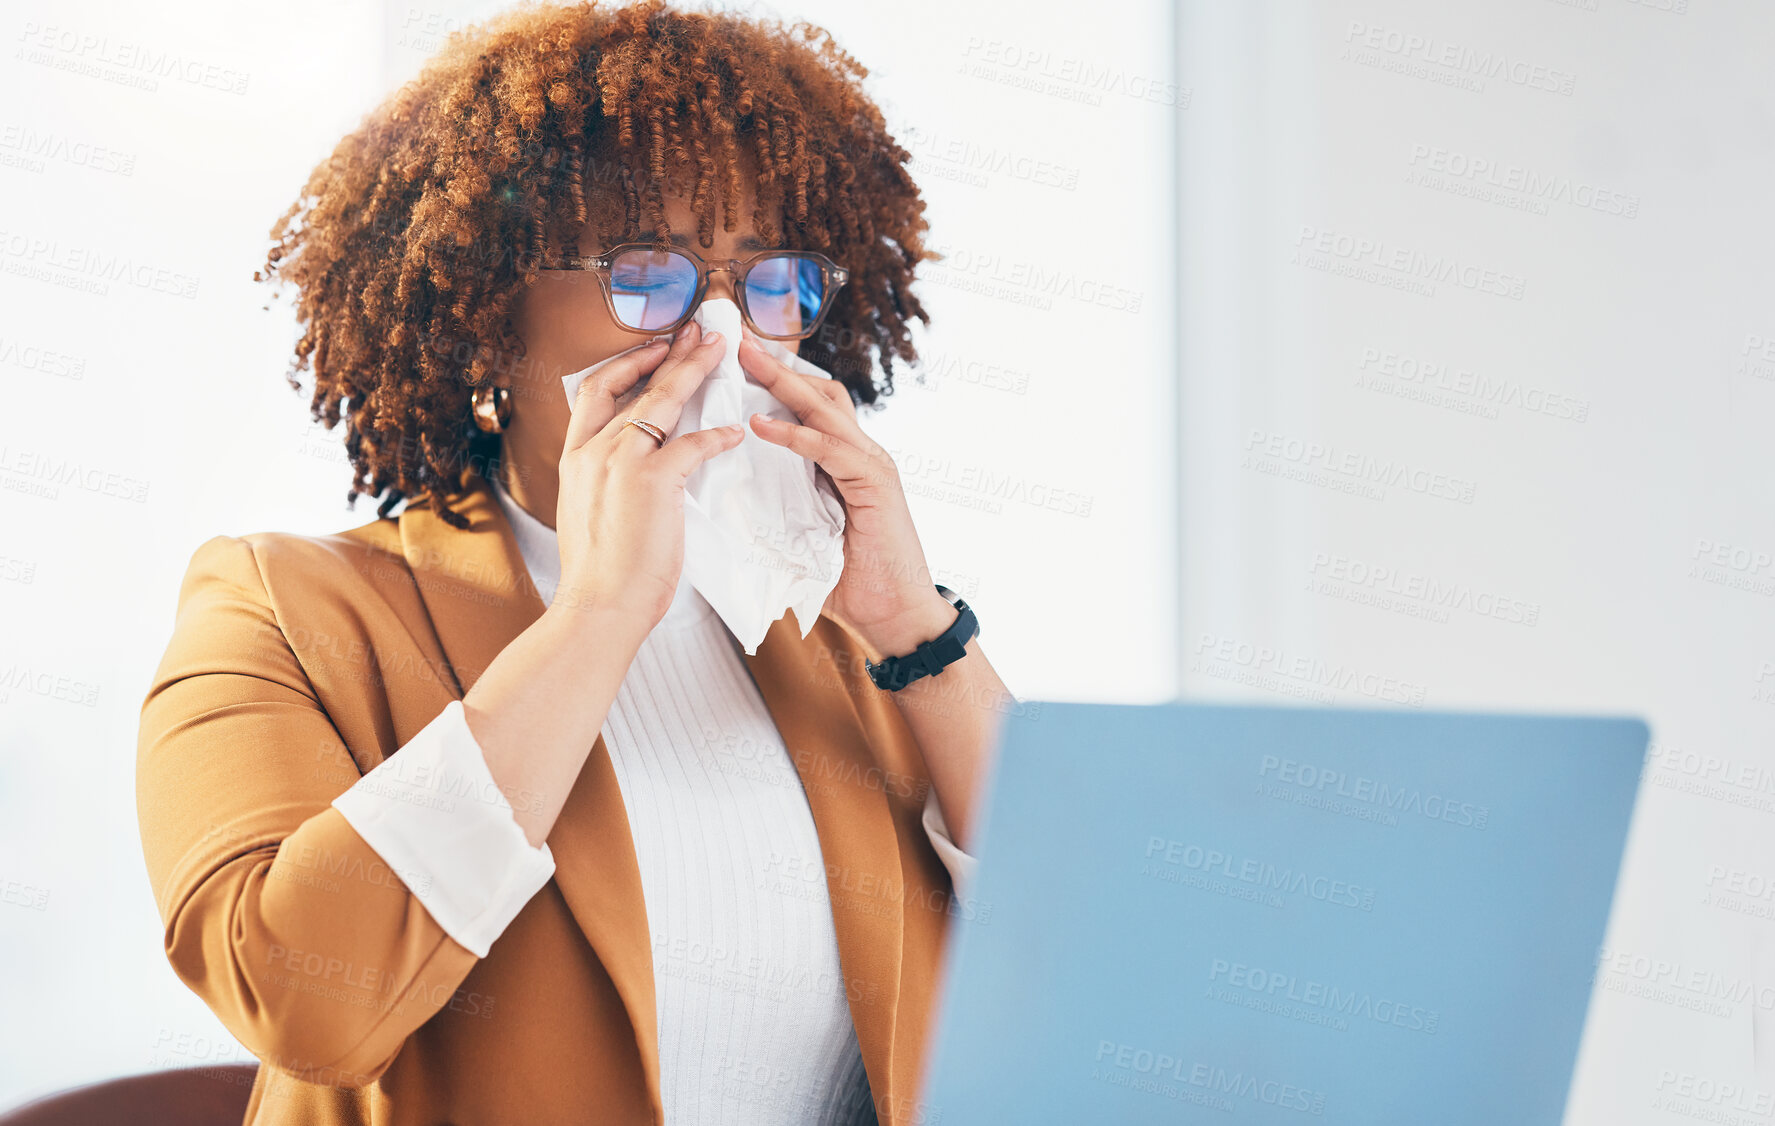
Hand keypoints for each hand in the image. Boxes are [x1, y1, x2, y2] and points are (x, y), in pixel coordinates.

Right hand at [554, 321, 744, 632]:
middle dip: (669, 352)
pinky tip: (734, 432)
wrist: (598, 607)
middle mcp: (593, 450)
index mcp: (575, 457)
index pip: (595, 390)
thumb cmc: (601, 574)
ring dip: (694, 371)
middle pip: (635, 384)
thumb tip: (634, 472)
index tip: (654, 348)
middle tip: (698, 330)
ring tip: (721, 353)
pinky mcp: (652, 481)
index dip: (627, 364)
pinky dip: (716, 435)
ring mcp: (620, 462)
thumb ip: (608, 483)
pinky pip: (693, 444)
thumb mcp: (591, 514)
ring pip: (663, 400)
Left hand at [737, 326, 955, 659]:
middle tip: (735, 340)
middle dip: (775, 364)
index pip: (809, 405)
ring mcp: (871, 464)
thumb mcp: (800, 536)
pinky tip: (761, 425)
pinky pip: (830, 448)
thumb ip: (775, 507)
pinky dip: (794, 434)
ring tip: (744, 361)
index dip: (774, 380)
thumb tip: (725, 497)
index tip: (733, 360)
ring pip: (825, 407)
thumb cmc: (847, 584)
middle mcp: (860, 453)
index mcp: (842, 462)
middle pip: (817, 391)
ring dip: (782, 381)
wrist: (895, 616)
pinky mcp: (875, 484)